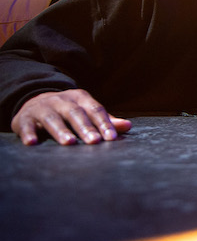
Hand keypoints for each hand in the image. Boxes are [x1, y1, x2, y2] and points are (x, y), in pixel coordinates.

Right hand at [11, 90, 131, 145]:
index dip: (104, 123)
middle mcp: (62, 100)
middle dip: (85, 127)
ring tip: (70, 143)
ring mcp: (42, 107)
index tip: (112, 138)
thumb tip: (128, 126)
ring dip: (61, 130)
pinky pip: (26, 125)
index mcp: (80, 98)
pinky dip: (28, 133)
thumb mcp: (86, 111)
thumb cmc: (68, 111)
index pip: (95, 109)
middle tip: (94, 141)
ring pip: (52, 118)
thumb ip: (105, 120)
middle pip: (75, 113)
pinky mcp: (24, 117)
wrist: (35, 102)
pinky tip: (32, 143)